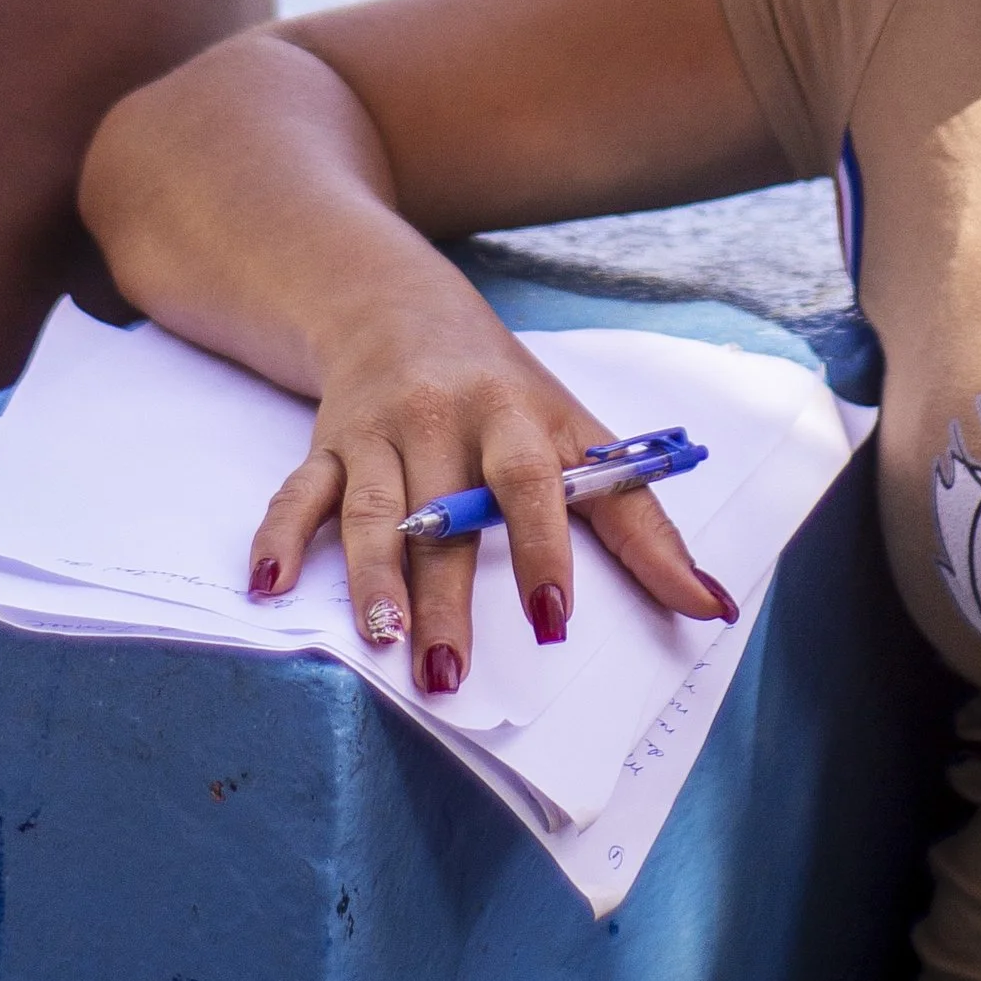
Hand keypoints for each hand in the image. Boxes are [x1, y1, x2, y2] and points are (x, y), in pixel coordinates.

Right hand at [244, 284, 737, 695]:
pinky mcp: (327, 444)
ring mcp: (379, 432)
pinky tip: (268, 582)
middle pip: (444, 516)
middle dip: (445, 596)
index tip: (552, 622)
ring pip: (371, 508)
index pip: (530, 483)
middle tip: (447, 674)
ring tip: (379, 641)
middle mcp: (443, 420)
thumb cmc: (508, 392)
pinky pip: (298, 491)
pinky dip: (278, 533)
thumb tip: (711, 607)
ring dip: (371, 577)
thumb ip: (641, 527)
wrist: (399, 306)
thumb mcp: (579, 438)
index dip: (543, 550)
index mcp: (514, 416)